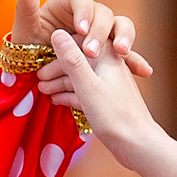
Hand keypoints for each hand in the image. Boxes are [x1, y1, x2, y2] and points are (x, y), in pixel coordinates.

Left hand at [11, 0, 153, 77]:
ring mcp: (101, 32)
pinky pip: (125, 53)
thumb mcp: (24, 30)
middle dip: (100, 31)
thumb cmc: (28, 48)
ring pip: (120, 27)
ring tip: (122, 52)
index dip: (83, 11)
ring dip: (124, 38)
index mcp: (70, 3)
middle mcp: (89, 14)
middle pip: (103, 13)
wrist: (36, 71)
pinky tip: (143, 72)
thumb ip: (26, 7)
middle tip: (91, 51)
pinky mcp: (109, 50)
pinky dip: (134, 61)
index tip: (80, 29)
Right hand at [41, 26, 161, 159]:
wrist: (137, 144)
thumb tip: (57, 33)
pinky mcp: (106, 101)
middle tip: (38, 79)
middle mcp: (109, 66)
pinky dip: (70, 94)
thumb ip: (72, 60)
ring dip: (61, 82)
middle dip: (57, 68)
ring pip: (80, 77)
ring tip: (42, 91)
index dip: (58, 49)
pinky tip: (56, 101)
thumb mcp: (87, 85)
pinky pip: (85, 92)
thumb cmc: (114, 114)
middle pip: (78, 60)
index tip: (40, 60)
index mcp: (106, 56)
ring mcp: (108, 84)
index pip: (79, 42)